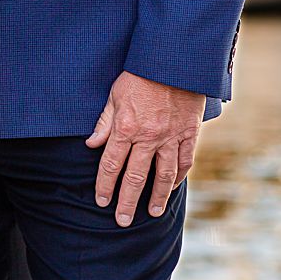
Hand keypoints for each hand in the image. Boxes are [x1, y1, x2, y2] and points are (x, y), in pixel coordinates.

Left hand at [86, 71, 205, 226]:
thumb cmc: (141, 73)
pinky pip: (184, 161)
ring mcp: (171, 137)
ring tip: (153, 213)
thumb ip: (104, 122)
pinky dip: (179, 177)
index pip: (111, 165)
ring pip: (163, 175)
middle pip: (135, 178)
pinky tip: (173, 187)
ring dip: (157, 197)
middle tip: (122, 221)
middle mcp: (148, 137)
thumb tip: (91, 145)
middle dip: (127, 202)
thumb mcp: (115, 94)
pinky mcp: (189, 132)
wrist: (175, 59)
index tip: (101, 201)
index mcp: (126, 127)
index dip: (104, 185)